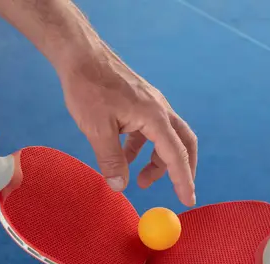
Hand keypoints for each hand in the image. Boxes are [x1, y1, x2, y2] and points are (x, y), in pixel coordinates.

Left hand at [58, 49, 197, 206]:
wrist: (81, 56)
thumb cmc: (89, 88)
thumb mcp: (97, 129)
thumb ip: (111, 160)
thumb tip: (120, 187)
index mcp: (154, 116)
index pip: (176, 154)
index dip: (183, 180)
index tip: (188, 200)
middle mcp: (159, 110)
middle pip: (184, 144)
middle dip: (182, 169)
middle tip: (177, 190)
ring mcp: (151, 105)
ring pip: (166, 138)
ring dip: (157, 161)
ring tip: (138, 180)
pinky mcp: (140, 103)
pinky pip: (149, 131)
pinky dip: (142, 148)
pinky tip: (123, 157)